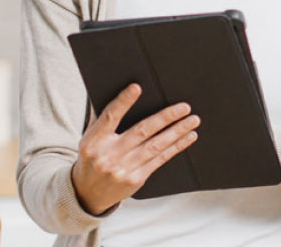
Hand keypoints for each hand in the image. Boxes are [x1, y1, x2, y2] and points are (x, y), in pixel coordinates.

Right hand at [70, 83, 200, 214]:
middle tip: (183, 107)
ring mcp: (123, 169)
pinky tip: (187, 138)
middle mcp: (109, 155)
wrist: (89, 193)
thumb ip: (99, 119)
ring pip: (155, 146)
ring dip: (177, 132)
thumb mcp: (87, 139)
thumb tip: (111, 92)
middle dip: (165, 117)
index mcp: (94, 141)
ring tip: (192, 120)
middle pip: (141, 131)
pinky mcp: (136, 179)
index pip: (110, 117)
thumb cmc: (91, 159)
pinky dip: (175, 147)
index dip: (123, 101)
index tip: (137, 88)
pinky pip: (159, 160)